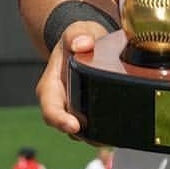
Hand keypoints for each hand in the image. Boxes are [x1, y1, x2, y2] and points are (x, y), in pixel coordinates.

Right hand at [35, 20, 110, 135]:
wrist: (86, 44)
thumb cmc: (78, 39)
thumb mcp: (77, 31)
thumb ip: (78, 34)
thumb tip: (83, 44)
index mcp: (51, 86)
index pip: (50, 109)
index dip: (59, 120)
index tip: (74, 126)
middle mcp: (60, 104)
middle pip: (68, 128)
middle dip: (85, 135)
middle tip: (103, 138)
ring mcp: (74, 113)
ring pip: (83, 134)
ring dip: (96, 136)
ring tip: (113, 132)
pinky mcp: (89, 117)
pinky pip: (95, 130)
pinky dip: (105, 131)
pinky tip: (119, 128)